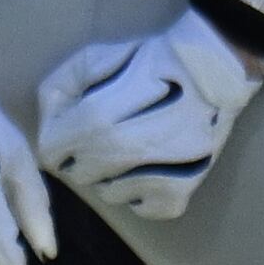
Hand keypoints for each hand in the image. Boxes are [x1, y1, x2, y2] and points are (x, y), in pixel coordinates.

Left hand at [34, 9, 263, 221]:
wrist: (214, 65)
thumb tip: (49, 124)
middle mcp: (125, 153)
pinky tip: (151, 167)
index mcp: (98, 118)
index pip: (51, 152)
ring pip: (110, 194)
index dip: (57, 137)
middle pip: (79, 174)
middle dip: (83, 155)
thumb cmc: (148, 59)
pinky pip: (144, 207)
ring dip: (111, 175)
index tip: (72, 126)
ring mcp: (155, 175)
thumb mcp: (93, 57)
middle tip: (103, 134)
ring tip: (131, 147)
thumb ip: (59, 89)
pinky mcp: (182, 191)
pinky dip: (142, 193)